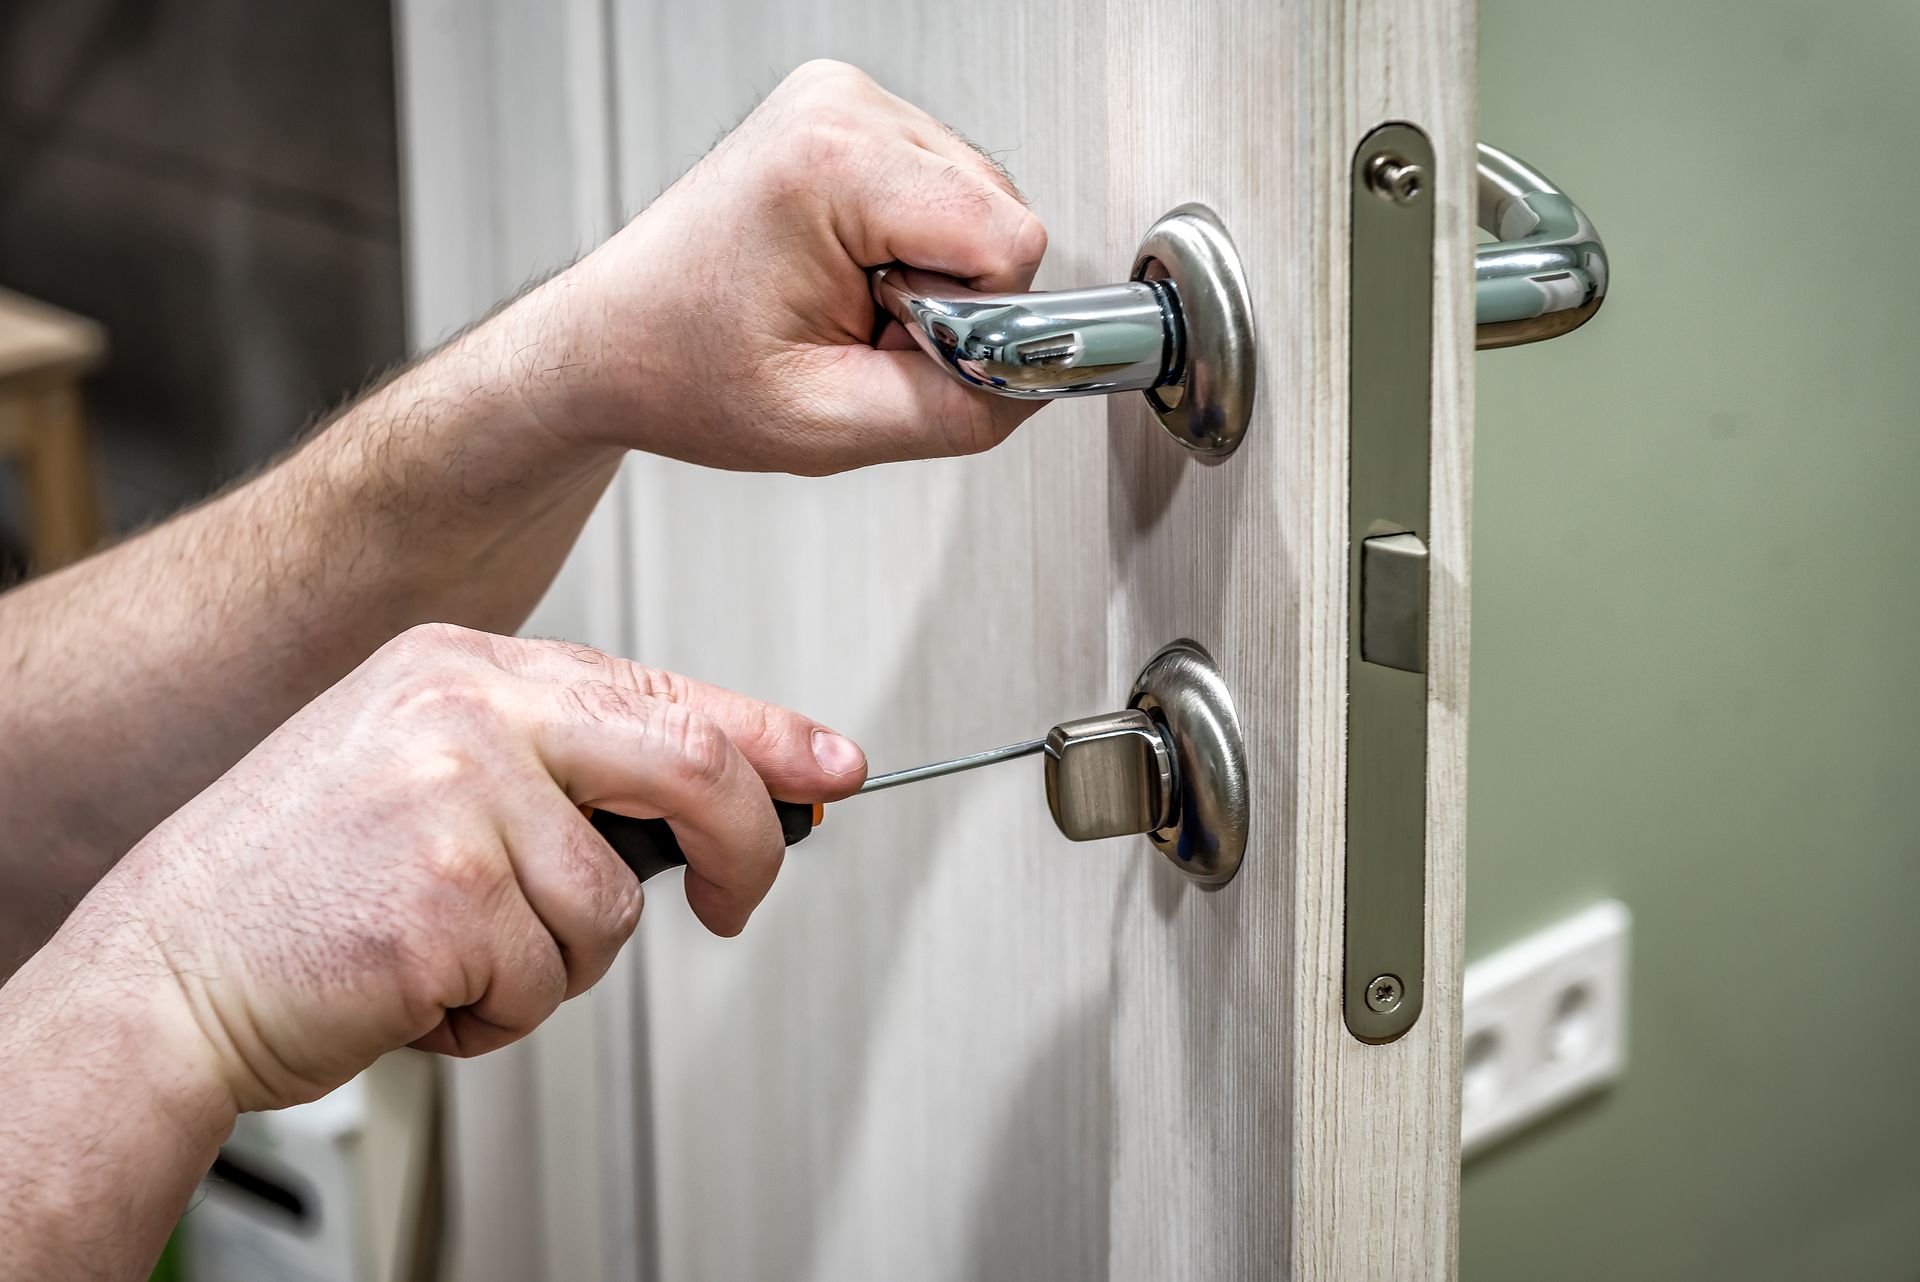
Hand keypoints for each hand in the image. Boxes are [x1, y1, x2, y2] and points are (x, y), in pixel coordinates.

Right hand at [68, 624, 865, 1113]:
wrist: (163, 971)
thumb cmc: (294, 884)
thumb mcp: (423, 770)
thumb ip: (558, 768)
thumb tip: (709, 800)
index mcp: (465, 665)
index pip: (662, 688)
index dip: (770, 734)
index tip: (832, 769)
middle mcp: (466, 707)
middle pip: (688, 763)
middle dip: (744, 847)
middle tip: (736, 903)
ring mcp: (458, 793)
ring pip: (611, 907)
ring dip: (549, 966)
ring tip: (446, 954)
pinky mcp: (450, 894)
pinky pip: (548, 979)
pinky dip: (497, 1014)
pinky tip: (414, 986)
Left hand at [544, 59, 1049, 473]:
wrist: (612, 344)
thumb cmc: (682, 371)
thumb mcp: (827, 425)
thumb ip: (957, 412)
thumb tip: (1047, 383)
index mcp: (829, 162)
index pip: (1007, 238)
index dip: (975, 322)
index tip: (898, 346)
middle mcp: (840, 107)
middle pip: (1000, 213)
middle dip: (952, 297)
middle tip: (860, 332)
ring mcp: (843, 101)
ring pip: (981, 201)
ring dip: (933, 274)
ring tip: (847, 304)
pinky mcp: (847, 116)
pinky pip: (944, 189)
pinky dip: (914, 248)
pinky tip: (848, 274)